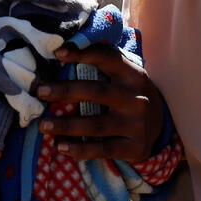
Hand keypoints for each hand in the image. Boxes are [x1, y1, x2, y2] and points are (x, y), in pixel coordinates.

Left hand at [35, 43, 163, 163]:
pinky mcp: (134, 148)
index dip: (83, 53)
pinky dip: (79, 150)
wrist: (160, 127)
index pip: (108, 58)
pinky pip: (103, 149)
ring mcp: (137, 125)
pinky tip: (60, 146)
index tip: (57, 53)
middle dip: (66, 91)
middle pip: (97, 92)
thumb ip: (103, 63)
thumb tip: (61, 50)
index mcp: (133, 75)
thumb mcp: (125, 76)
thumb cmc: (129, 95)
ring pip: (97, 125)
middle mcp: (137, 98)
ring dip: (67, 125)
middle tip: (40, 91)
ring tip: (43, 125)